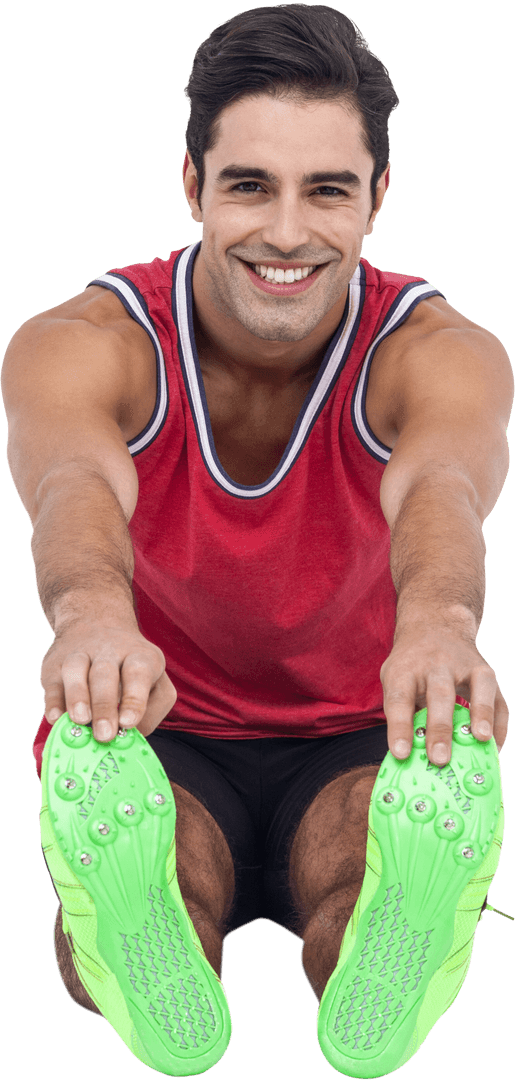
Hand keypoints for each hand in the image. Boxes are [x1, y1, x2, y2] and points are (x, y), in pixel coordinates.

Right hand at [40, 619, 177, 741]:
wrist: (98, 624)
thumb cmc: (133, 670)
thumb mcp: (156, 684)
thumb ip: (151, 711)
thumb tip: (130, 737)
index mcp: (140, 657)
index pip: (139, 673)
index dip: (134, 699)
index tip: (128, 722)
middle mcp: (110, 651)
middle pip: (105, 674)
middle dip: (104, 706)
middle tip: (104, 734)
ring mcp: (80, 654)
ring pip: (76, 670)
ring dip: (77, 697)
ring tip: (80, 720)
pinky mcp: (55, 665)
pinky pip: (52, 682)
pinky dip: (53, 701)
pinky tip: (56, 718)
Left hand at [380, 624, 508, 765]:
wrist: (435, 626)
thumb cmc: (411, 665)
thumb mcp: (394, 680)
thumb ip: (401, 713)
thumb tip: (407, 755)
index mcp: (406, 668)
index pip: (399, 698)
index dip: (399, 727)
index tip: (400, 753)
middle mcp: (436, 663)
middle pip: (439, 694)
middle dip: (439, 728)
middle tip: (439, 758)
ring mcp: (465, 665)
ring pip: (477, 687)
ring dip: (480, 713)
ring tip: (481, 739)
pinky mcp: (486, 672)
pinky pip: (498, 698)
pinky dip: (498, 722)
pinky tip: (494, 746)